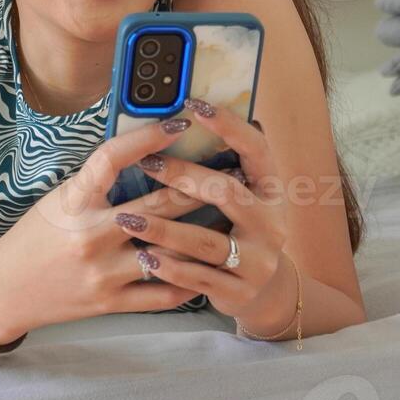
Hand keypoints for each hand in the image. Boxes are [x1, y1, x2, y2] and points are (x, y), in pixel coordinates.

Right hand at [0, 117, 211, 338]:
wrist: (5, 291)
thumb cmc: (36, 236)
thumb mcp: (60, 199)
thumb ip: (98, 183)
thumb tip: (147, 154)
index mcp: (74, 201)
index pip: (113, 156)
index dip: (148, 136)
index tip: (180, 122)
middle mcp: (90, 235)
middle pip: (158, 204)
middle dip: (200, 185)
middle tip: (230, 171)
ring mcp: (104, 272)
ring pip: (170, 251)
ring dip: (203, 235)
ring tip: (233, 219)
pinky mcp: (112, 302)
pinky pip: (164, 293)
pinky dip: (189, 278)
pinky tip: (209, 265)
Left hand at [119, 98, 289, 322]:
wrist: (263, 293)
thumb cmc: (238, 231)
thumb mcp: (243, 199)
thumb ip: (223, 167)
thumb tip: (187, 118)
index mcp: (272, 190)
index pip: (257, 148)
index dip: (229, 126)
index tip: (195, 106)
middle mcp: (272, 223)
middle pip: (227, 192)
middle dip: (183, 176)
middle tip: (147, 164)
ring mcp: (258, 261)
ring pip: (206, 241)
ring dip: (164, 230)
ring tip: (128, 219)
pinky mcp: (240, 292)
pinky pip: (198, 278)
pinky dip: (169, 268)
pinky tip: (143, 258)